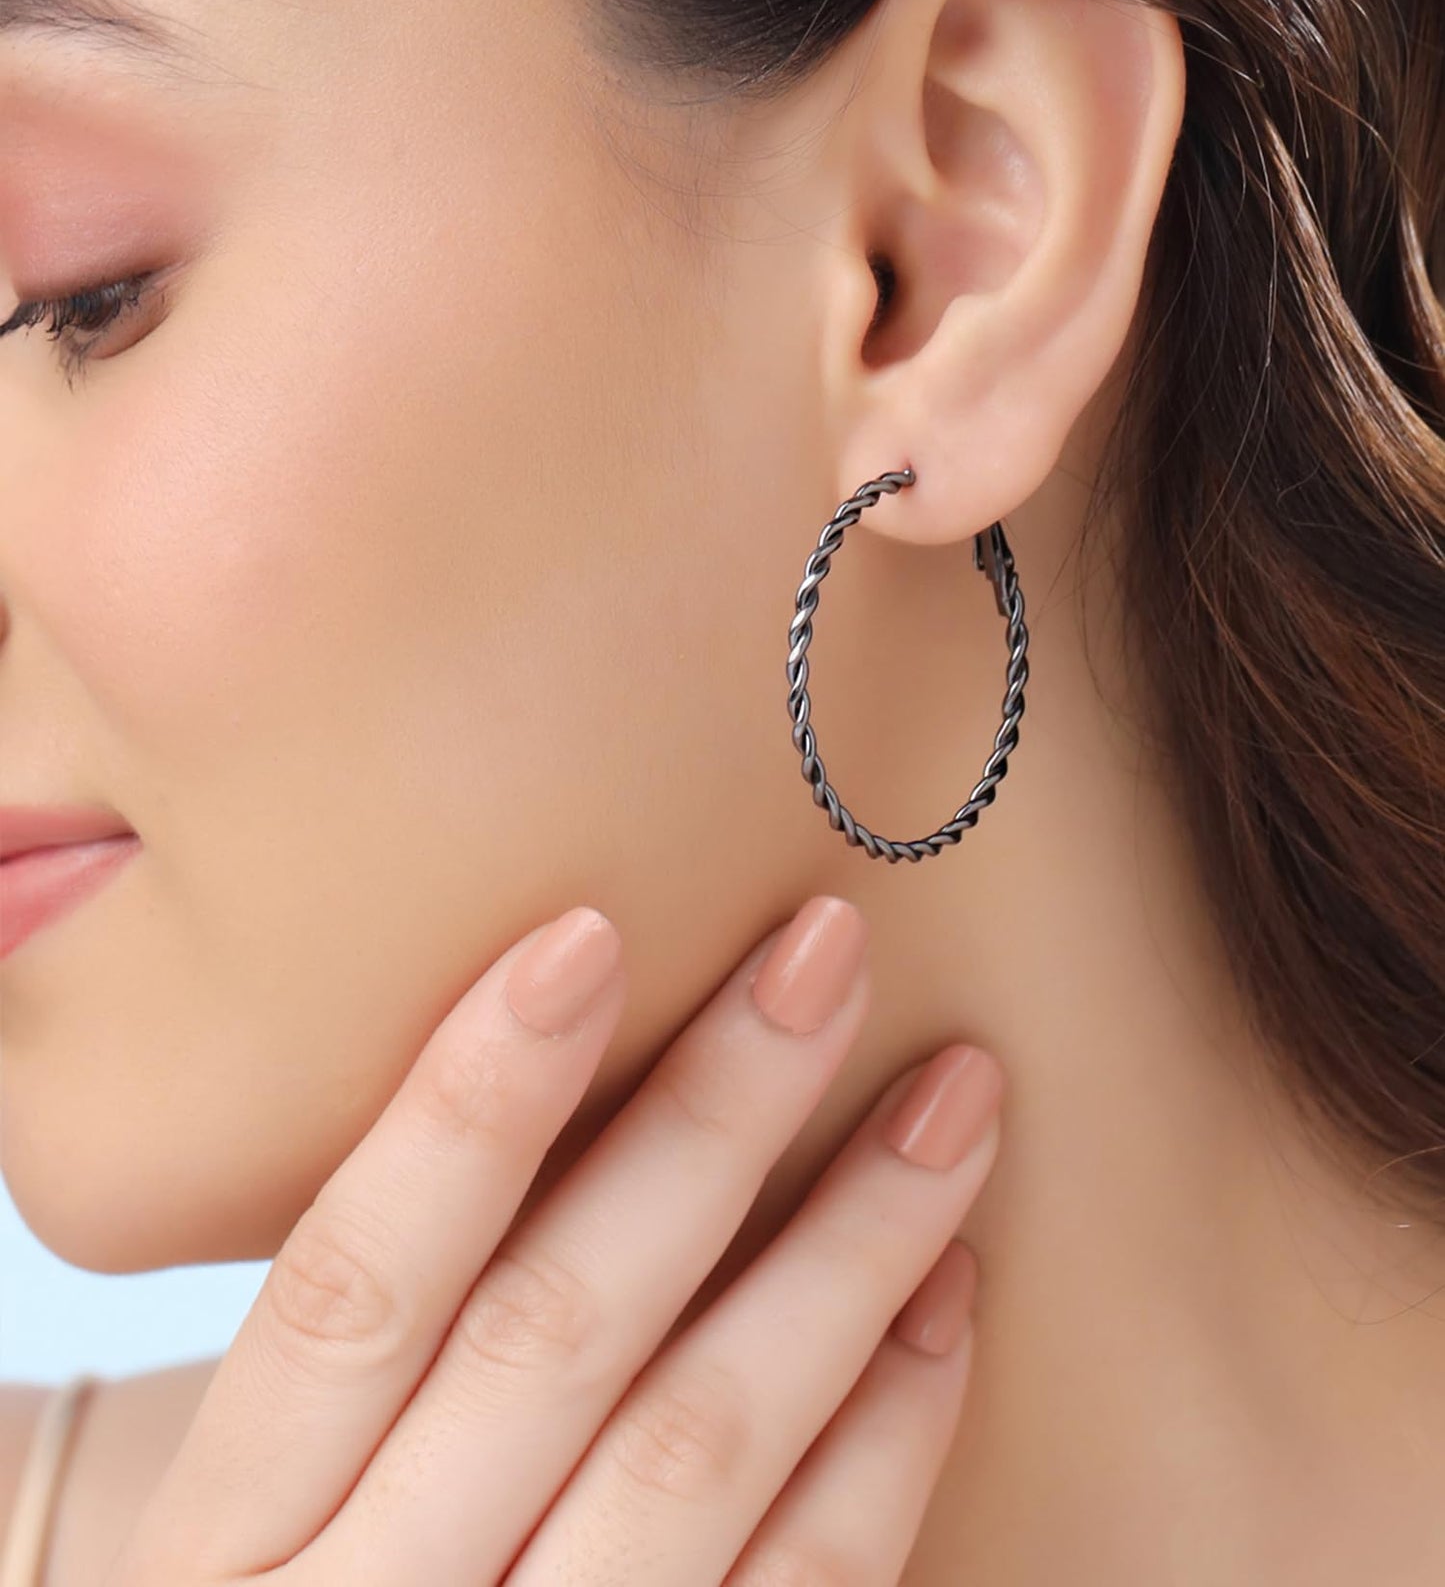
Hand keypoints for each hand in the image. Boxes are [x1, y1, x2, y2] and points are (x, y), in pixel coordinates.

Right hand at [104, 894, 1003, 1584]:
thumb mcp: (261, 1516)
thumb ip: (367, 1350)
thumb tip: (532, 1066)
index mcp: (229, 1546)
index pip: (345, 1289)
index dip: (464, 1108)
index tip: (588, 937)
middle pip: (551, 1332)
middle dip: (708, 1120)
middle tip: (827, 951)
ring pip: (701, 1441)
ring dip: (846, 1248)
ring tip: (951, 1098)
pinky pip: (808, 1586)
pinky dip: (892, 1435)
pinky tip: (948, 1295)